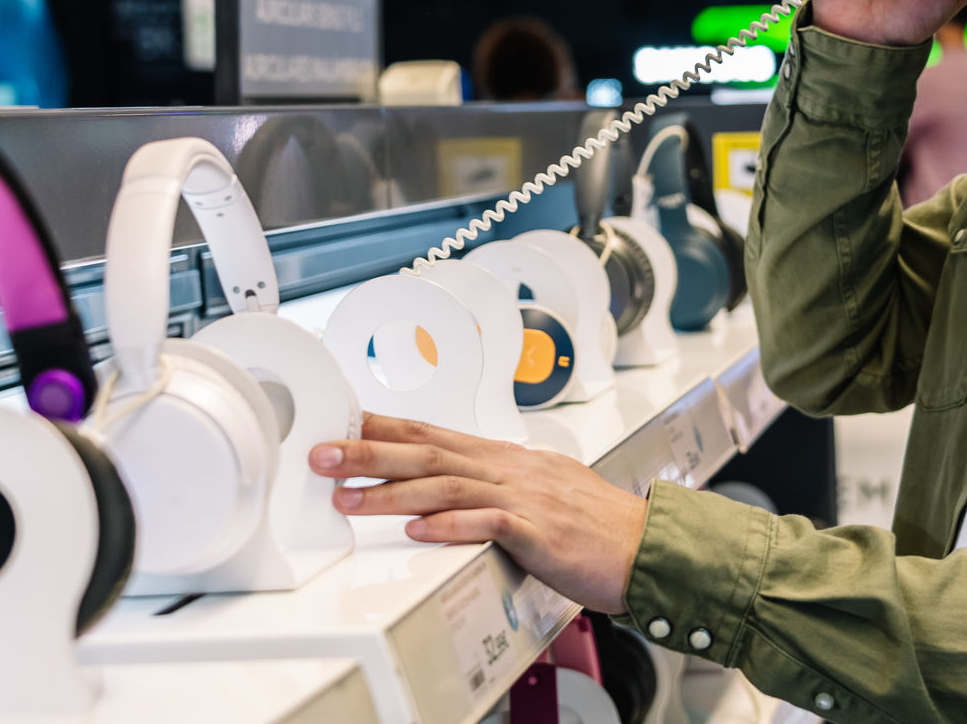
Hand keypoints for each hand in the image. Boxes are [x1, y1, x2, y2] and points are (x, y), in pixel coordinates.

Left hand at [310, 413, 648, 613]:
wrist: (646, 545)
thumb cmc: (594, 524)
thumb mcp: (537, 490)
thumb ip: (491, 485)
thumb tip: (449, 486)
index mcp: (505, 459)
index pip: (432, 435)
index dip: (383, 427)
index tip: (340, 422)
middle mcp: (509, 469)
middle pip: (427, 453)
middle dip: (368, 451)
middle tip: (321, 454)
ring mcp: (523, 498)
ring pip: (446, 486)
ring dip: (391, 492)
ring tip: (347, 497)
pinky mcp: (539, 532)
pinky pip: (487, 524)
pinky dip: (449, 526)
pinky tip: (417, 531)